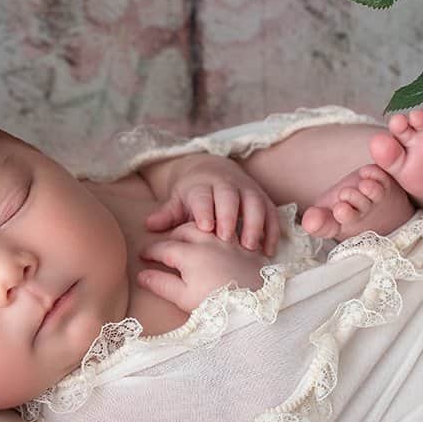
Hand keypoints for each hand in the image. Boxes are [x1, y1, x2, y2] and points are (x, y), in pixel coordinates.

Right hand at [134, 222, 273, 312]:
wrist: (254, 307)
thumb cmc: (216, 305)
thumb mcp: (184, 298)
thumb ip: (161, 284)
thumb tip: (142, 275)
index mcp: (189, 254)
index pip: (163, 247)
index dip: (150, 251)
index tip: (143, 256)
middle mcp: (209, 242)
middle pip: (185, 230)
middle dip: (172, 236)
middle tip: (166, 246)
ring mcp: (230, 243)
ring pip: (210, 227)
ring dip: (198, 230)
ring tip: (192, 240)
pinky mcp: (248, 249)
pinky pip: (234, 234)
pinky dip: (223, 234)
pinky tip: (221, 242)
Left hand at [142, 155, 279, 256]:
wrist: (216, 171)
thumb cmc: (194, 195)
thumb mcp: (178, 201)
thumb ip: (167, 214)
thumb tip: (149, 224)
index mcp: (204, 186)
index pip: (204, 197)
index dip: (205, 210)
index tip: (205, 227)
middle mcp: (228, 186)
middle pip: (230, 197)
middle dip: (229, 216)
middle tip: (227, 238)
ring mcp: (248, 191)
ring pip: (255, 204)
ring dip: (254, 224)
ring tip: (250, 247)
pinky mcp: (264, 200)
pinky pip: (272, 214)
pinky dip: (272, 231)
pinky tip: (269, 251)